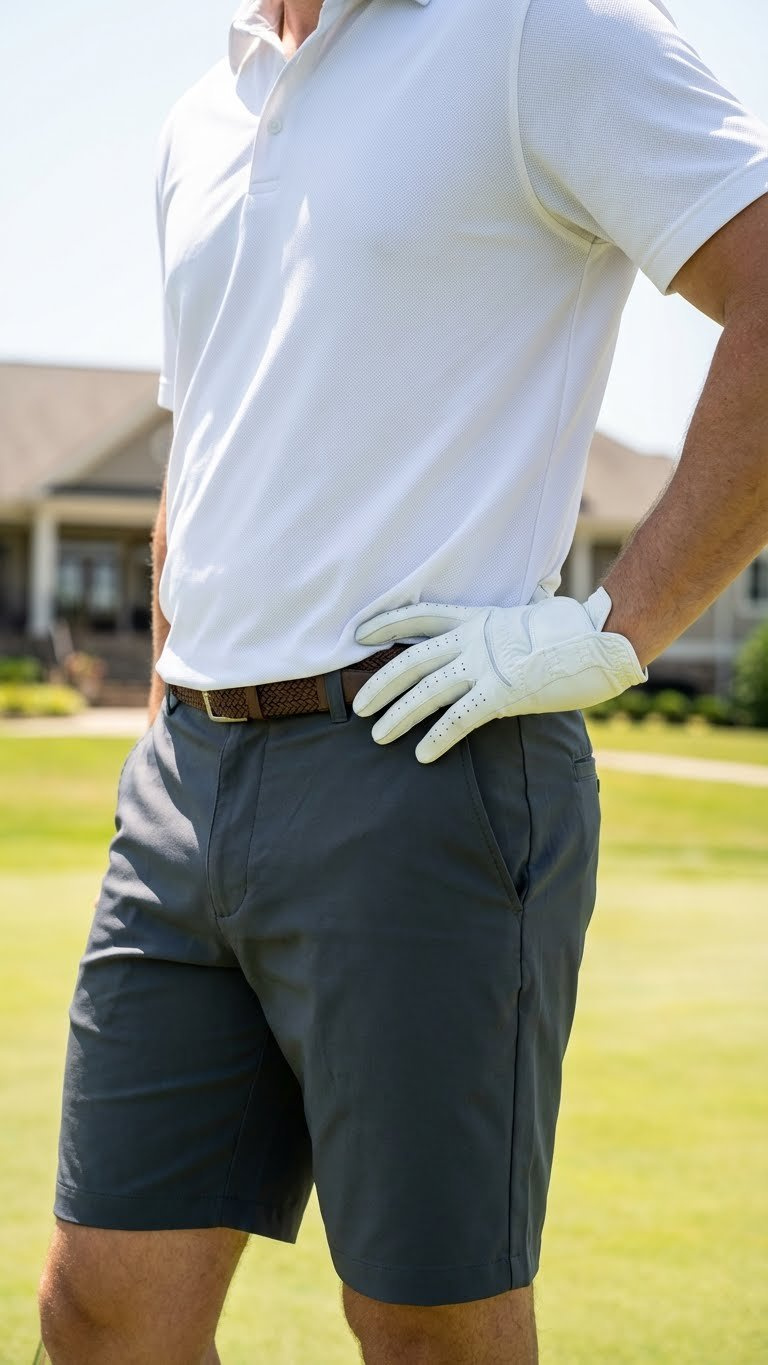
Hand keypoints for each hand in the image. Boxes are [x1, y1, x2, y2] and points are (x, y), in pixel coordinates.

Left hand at [352, 586, 646, 762]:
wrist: (603, 636)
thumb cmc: (573, 628)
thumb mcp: (530, 613)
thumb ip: (510, 621)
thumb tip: (525, 608)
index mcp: (477, 618)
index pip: (420, 615)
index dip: (386, 623)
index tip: (359, 635)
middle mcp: (473, 640)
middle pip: (411, 661)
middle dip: (381, 685)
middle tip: (360, 708)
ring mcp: (486, 666)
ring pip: (427, 692)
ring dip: (398, 716)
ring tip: (378, 736)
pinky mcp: (503, 693)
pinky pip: (459, 719)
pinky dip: (437, 738)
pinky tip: (421, 754)